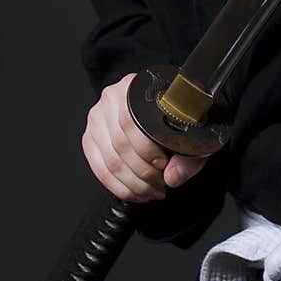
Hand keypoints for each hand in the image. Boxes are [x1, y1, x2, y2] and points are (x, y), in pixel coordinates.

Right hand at [81, 72, 208, 201]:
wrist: (165, 103)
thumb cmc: (176, 114)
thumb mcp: (191, 129)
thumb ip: (189, 155)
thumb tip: (172, 177)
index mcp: (134, 88)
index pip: (131, 123)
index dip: (147, 151)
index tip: (163, 166)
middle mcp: (111, 99)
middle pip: (120, 146)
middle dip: (143, 175)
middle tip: (161, 185)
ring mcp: (97, 119)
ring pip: (110, 161)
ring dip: (132, 185)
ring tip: (152, 191)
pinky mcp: (90, 139)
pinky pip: (99, 170)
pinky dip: (118, 187)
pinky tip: (136, 192)